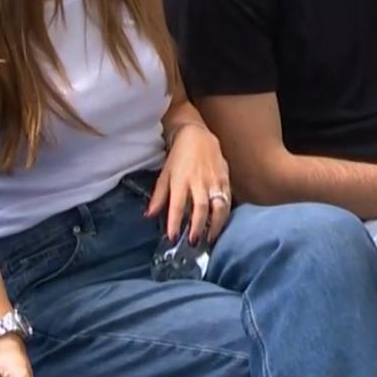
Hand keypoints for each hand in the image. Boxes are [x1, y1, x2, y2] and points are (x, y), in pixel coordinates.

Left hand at [148, 123, 231, 243]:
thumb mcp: (165, 174)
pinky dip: (225, 214)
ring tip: (209, 239)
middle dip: (197, 227)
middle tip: (193, 242)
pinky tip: (221, 224)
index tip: (172, 237)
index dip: (174, 222)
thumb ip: (159, 196)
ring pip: (217, 205)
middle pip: (200, 208)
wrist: (196, 134)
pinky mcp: (225, 178)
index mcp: (180, 180)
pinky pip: (227, 199)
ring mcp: (214, 180)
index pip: (177, 205)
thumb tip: (149, 215)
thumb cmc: (178, 156)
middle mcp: (198, 181)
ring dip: (214, 225)